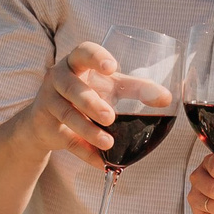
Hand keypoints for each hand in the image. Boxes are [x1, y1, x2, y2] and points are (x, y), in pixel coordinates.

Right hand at [21, 42, 171, 168]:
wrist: (46, 121)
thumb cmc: (86, 93)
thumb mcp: (110, 87)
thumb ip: (138, 89)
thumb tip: (167, 99)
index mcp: (76, 63)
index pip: (83, 51)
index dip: (96, 57)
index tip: (111, 68)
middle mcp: (58, 78)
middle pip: (71, 87)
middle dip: (90, 102)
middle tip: (110, 116)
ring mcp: (49, 103)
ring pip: (67, 114)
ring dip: (87, 130)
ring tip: (108, 143)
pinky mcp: (46, 127)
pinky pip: (66, 140)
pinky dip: (85, 152)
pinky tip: (100, 162)